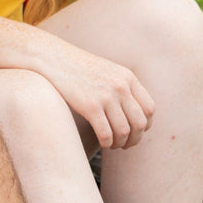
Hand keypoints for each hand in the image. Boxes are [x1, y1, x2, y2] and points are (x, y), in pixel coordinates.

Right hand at [39, 41, 154, 149]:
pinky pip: (106, 134)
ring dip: (120, 143)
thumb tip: (133, 112)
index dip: (145, 125)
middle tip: (125, 144)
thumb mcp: (107, 71)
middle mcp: (120, 86)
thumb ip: (122, 87)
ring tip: (111, 144)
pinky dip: (107, 143)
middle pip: (140, 123)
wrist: (53, 58)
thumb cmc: (77, 68)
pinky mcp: (90, 106)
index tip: (135, 132)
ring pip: (124, 131)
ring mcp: (106, 96)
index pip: (149, 109)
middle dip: (135, 139)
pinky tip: (102, 143)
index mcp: (127, 77)